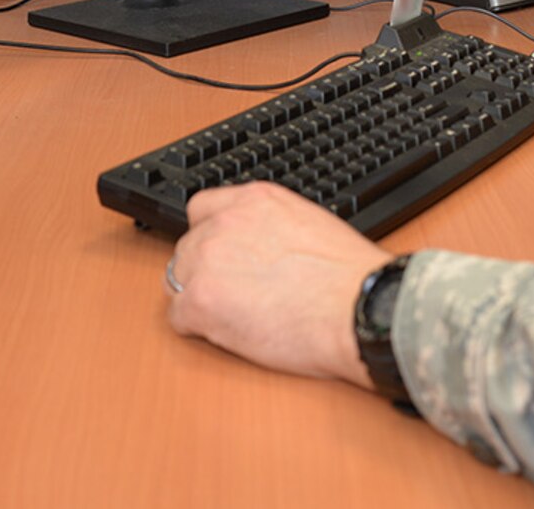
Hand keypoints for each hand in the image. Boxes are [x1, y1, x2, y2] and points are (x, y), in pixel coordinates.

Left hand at [165, 182, 389, 388]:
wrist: (355, 308)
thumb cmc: (349, 277)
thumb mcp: (310, 224)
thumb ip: (272, 228)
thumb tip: (263, 247)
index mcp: (254, 201)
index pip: (202, 209)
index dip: (211, 236)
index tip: (223, 255)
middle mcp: (224, 224)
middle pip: (188, 247)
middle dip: (206, 271)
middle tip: (234, 294)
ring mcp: (208, 261)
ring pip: (177, 280)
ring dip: (198, 297)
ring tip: (233, 316)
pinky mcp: (200, 303)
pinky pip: (177, 317)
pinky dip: (197, 328)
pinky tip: (228, 333)